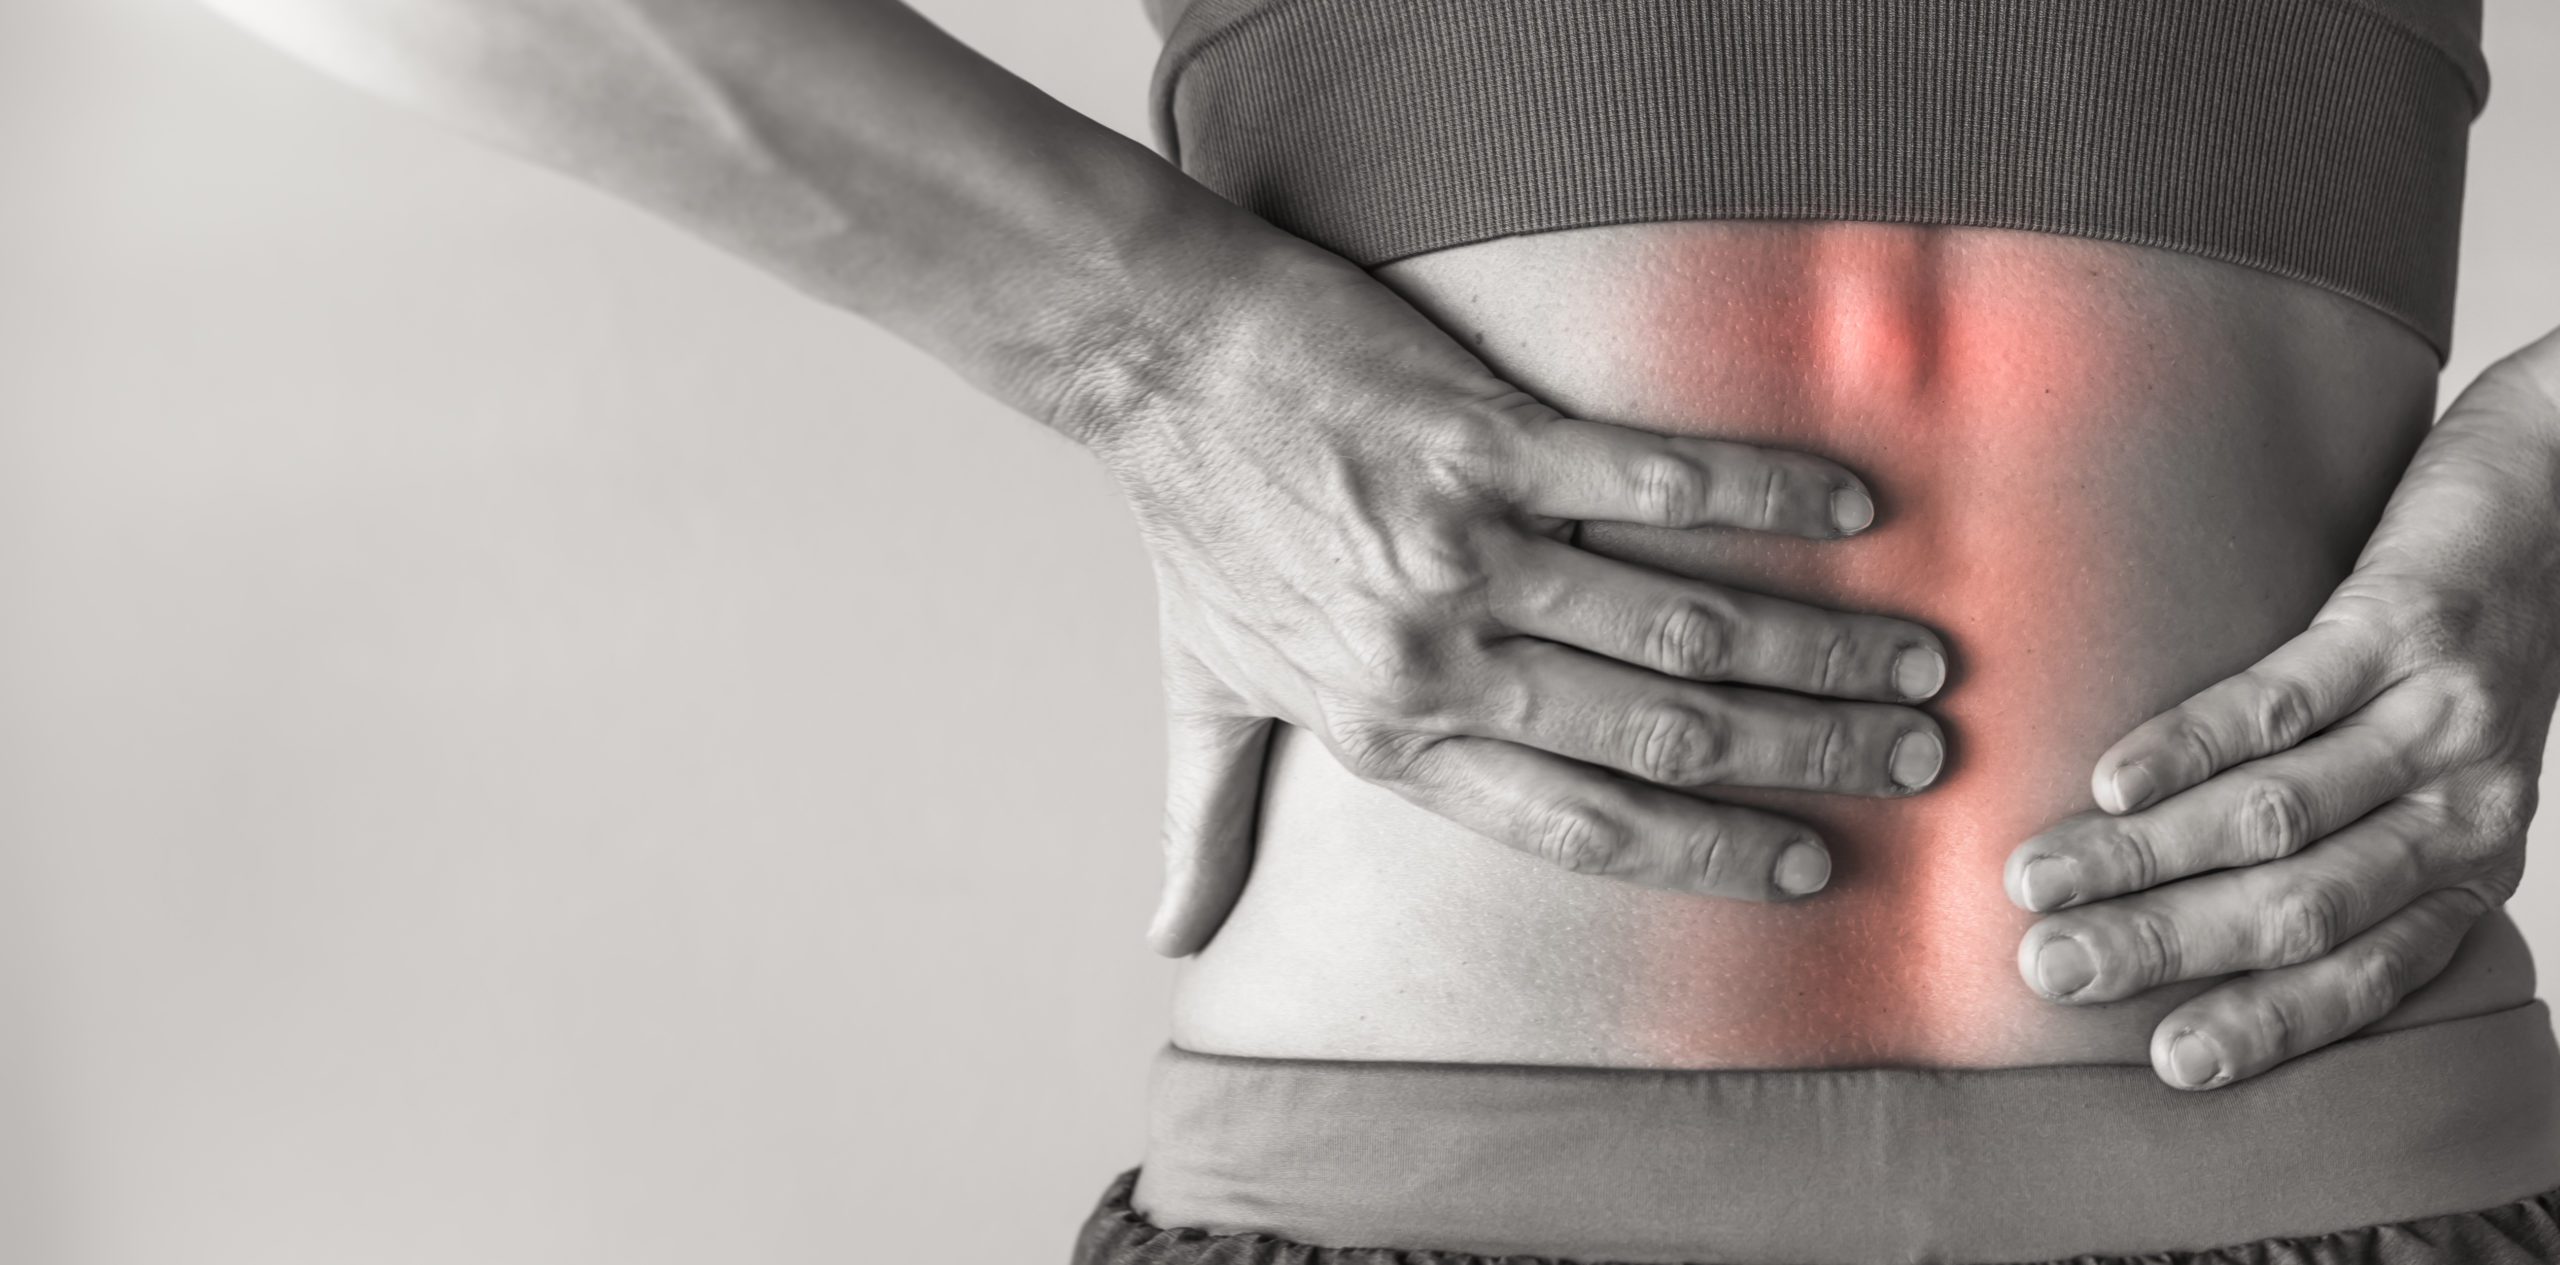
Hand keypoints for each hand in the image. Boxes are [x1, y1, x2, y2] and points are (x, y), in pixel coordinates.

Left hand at [1068, 233, 1951, 955]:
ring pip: (1685, 622)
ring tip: (1919, 659)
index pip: (1578, 826)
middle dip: (1811, 755)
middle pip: (1666, 734)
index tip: (1811, 867)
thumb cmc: (1194, 527)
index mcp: (1389, 734)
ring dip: (1821, 645)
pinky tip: (1852, 503)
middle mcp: (1439, 659)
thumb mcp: (1202, 694)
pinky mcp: (1481, 438)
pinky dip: (1764, 490)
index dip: (1708, 853)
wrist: (1156, 362)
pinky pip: (1654, 476)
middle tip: (1922, 758)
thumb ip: (1210, 823)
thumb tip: (1168, 943)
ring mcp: (1466, 549)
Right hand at [2002, 338, 2559, 1088]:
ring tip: (2039, 876)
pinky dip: (2184, 750)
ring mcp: (2436, 715)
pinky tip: (2108, 780)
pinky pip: (2280, 703)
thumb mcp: (2431, 765)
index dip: (2264, 1022)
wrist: (2555, 484)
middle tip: (2051, 965)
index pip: (2363, 974)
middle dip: (2164, 947)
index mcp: (2468, 862)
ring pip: (2274, 817)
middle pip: (2299, 907)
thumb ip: (2349, 842)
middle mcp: (2466, 806)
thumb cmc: (2461, 636)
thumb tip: (2193, 920)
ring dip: (2141, 859)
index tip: (2167, 1064)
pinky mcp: (2400, 623)